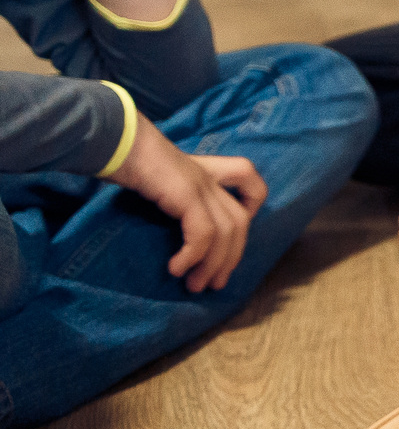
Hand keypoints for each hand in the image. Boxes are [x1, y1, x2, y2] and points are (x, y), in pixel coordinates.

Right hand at [104, 119, 267, 292]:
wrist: (115, 142)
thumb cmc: (127, 162)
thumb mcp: (160, 180)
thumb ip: (175, 197)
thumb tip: (174, 234)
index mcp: (206, 169)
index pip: (249, 178)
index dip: (252, 204)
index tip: (231, 232)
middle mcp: (209, 176)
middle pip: (238, 221)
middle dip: (230, 258)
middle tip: (214, 283)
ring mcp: (201, 184)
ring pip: (226, 232)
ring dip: (211, 265)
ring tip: (195, 285)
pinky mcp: (188, 194)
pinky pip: (203, 233)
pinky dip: (194, 256)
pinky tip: (176, 269)